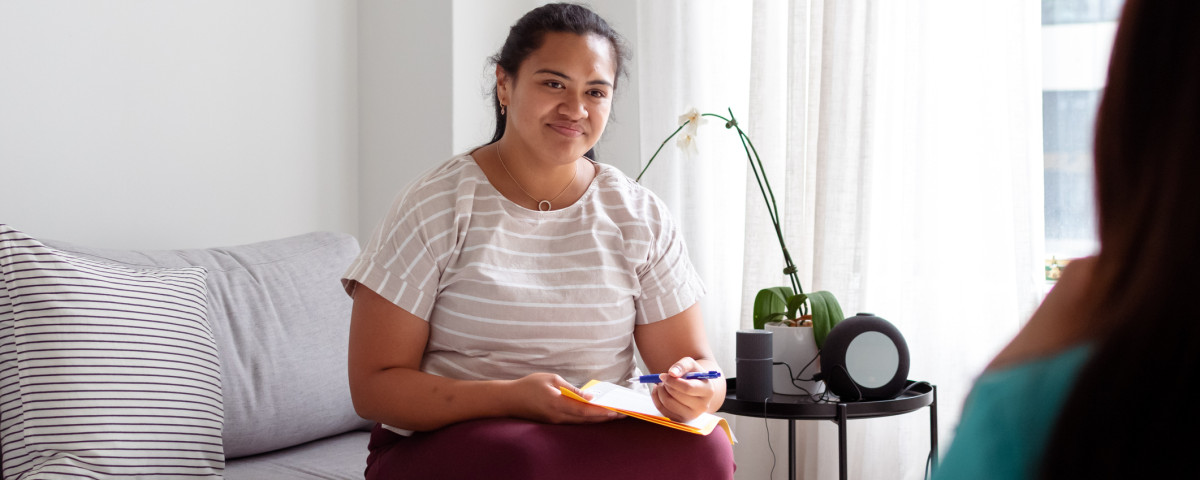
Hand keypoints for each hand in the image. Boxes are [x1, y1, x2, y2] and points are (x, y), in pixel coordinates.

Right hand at [504, 373, 623, 423]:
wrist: (509, 400)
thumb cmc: (529, 385)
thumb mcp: (551, 379)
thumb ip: (571, 389)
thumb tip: (588, 397)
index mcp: (557, 404)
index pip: (584, 410)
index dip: (600, 411)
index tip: (615, 411)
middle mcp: (558, 416)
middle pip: (585, 419)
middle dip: (604, 417)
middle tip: (622, 414)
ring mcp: (555, 421)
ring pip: (580, 422)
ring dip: (597, 419)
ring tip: (613, 415)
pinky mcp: (553, 422)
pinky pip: (573, 421)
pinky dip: (586, 418)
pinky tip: (595, 415)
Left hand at [650, 357, 718, 422]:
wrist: (696, 388)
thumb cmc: (693, 375)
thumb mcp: (691, 365)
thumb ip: (682, 365)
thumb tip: (672, 373)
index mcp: (708, 391)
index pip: (687, 388)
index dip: (672, 381)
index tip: (663, 375)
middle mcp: (702, 406)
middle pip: (676, 397)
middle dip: (666, 385)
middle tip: (663, 379)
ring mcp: (691, 415)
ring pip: (668, 404)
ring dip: (660, 391)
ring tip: (663, 384)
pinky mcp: (681, 420)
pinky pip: (663, 411)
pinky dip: (657, 399)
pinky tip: (660, 391)